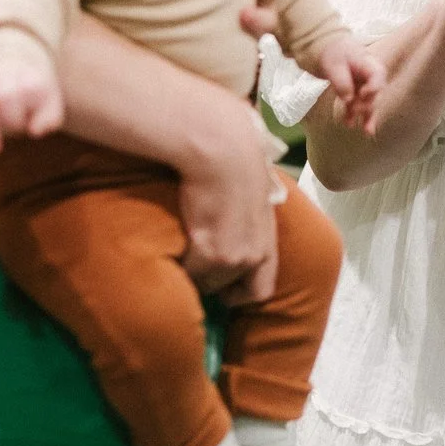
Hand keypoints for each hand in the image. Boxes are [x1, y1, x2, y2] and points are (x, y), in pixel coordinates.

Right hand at [0, 52, 64, 154]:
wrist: (8, 56)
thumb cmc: (33, 88)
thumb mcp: (51, 98)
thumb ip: (50, 117)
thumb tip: (35, 132)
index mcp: (25, 77)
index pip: (25, 93)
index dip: (26, 114)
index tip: (31, 129)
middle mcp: (3, 79)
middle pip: (3, 96)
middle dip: (9, 121)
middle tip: (11, 137)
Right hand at [178, 104, 281, 303]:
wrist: (225, 151)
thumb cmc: (238, 163)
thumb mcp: (255, 199)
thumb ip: (249, 223)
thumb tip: (235, 225)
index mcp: (268, 244)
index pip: (260, 292)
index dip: (239, 294)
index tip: (224, 287)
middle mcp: (253, 257)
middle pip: (225, 290)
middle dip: (210, 279)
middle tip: (196, 260)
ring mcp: (232, 257)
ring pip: (204, 283)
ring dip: (193, 271)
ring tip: (184, 248)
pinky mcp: (208, 252)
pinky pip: (188, 271)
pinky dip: (180, 261)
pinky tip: (176, 239)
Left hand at [318, 36, 381, 133]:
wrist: (319, 45)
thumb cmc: (329, 50)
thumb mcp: (333, 65)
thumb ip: (342, 82)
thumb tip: (348, 99)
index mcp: (367, 63)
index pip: (377, 76)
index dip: (373, 88)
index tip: (363, 94)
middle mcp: (367, 75)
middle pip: (374, 93)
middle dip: (369, 105)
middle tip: (356, 110)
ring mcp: (360, 83)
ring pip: (367, 102)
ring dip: (366, 116)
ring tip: (366, 132)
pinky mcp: (351, 90)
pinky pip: (354, 103)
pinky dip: (352, 114)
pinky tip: (348, 124)